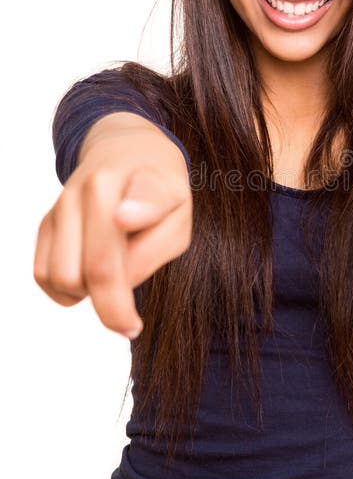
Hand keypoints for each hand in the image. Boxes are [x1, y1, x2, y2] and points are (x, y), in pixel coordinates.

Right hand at [33, 115, 192, 338]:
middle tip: (131, 325)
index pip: (142, 198)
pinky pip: (44, 275)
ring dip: (88, 295)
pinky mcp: (45, 221)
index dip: (135, 210)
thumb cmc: (161, 194)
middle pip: (96, 266)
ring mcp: (64, 203)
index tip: (123, 218)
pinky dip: (66, 290)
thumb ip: (157, 248)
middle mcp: (94, 188)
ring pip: (64, 277)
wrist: (126, 153)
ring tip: (113, 282)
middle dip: (113, 308)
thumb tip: (118, 277)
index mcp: (144, 181)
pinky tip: (90, 278)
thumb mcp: (181, 214)